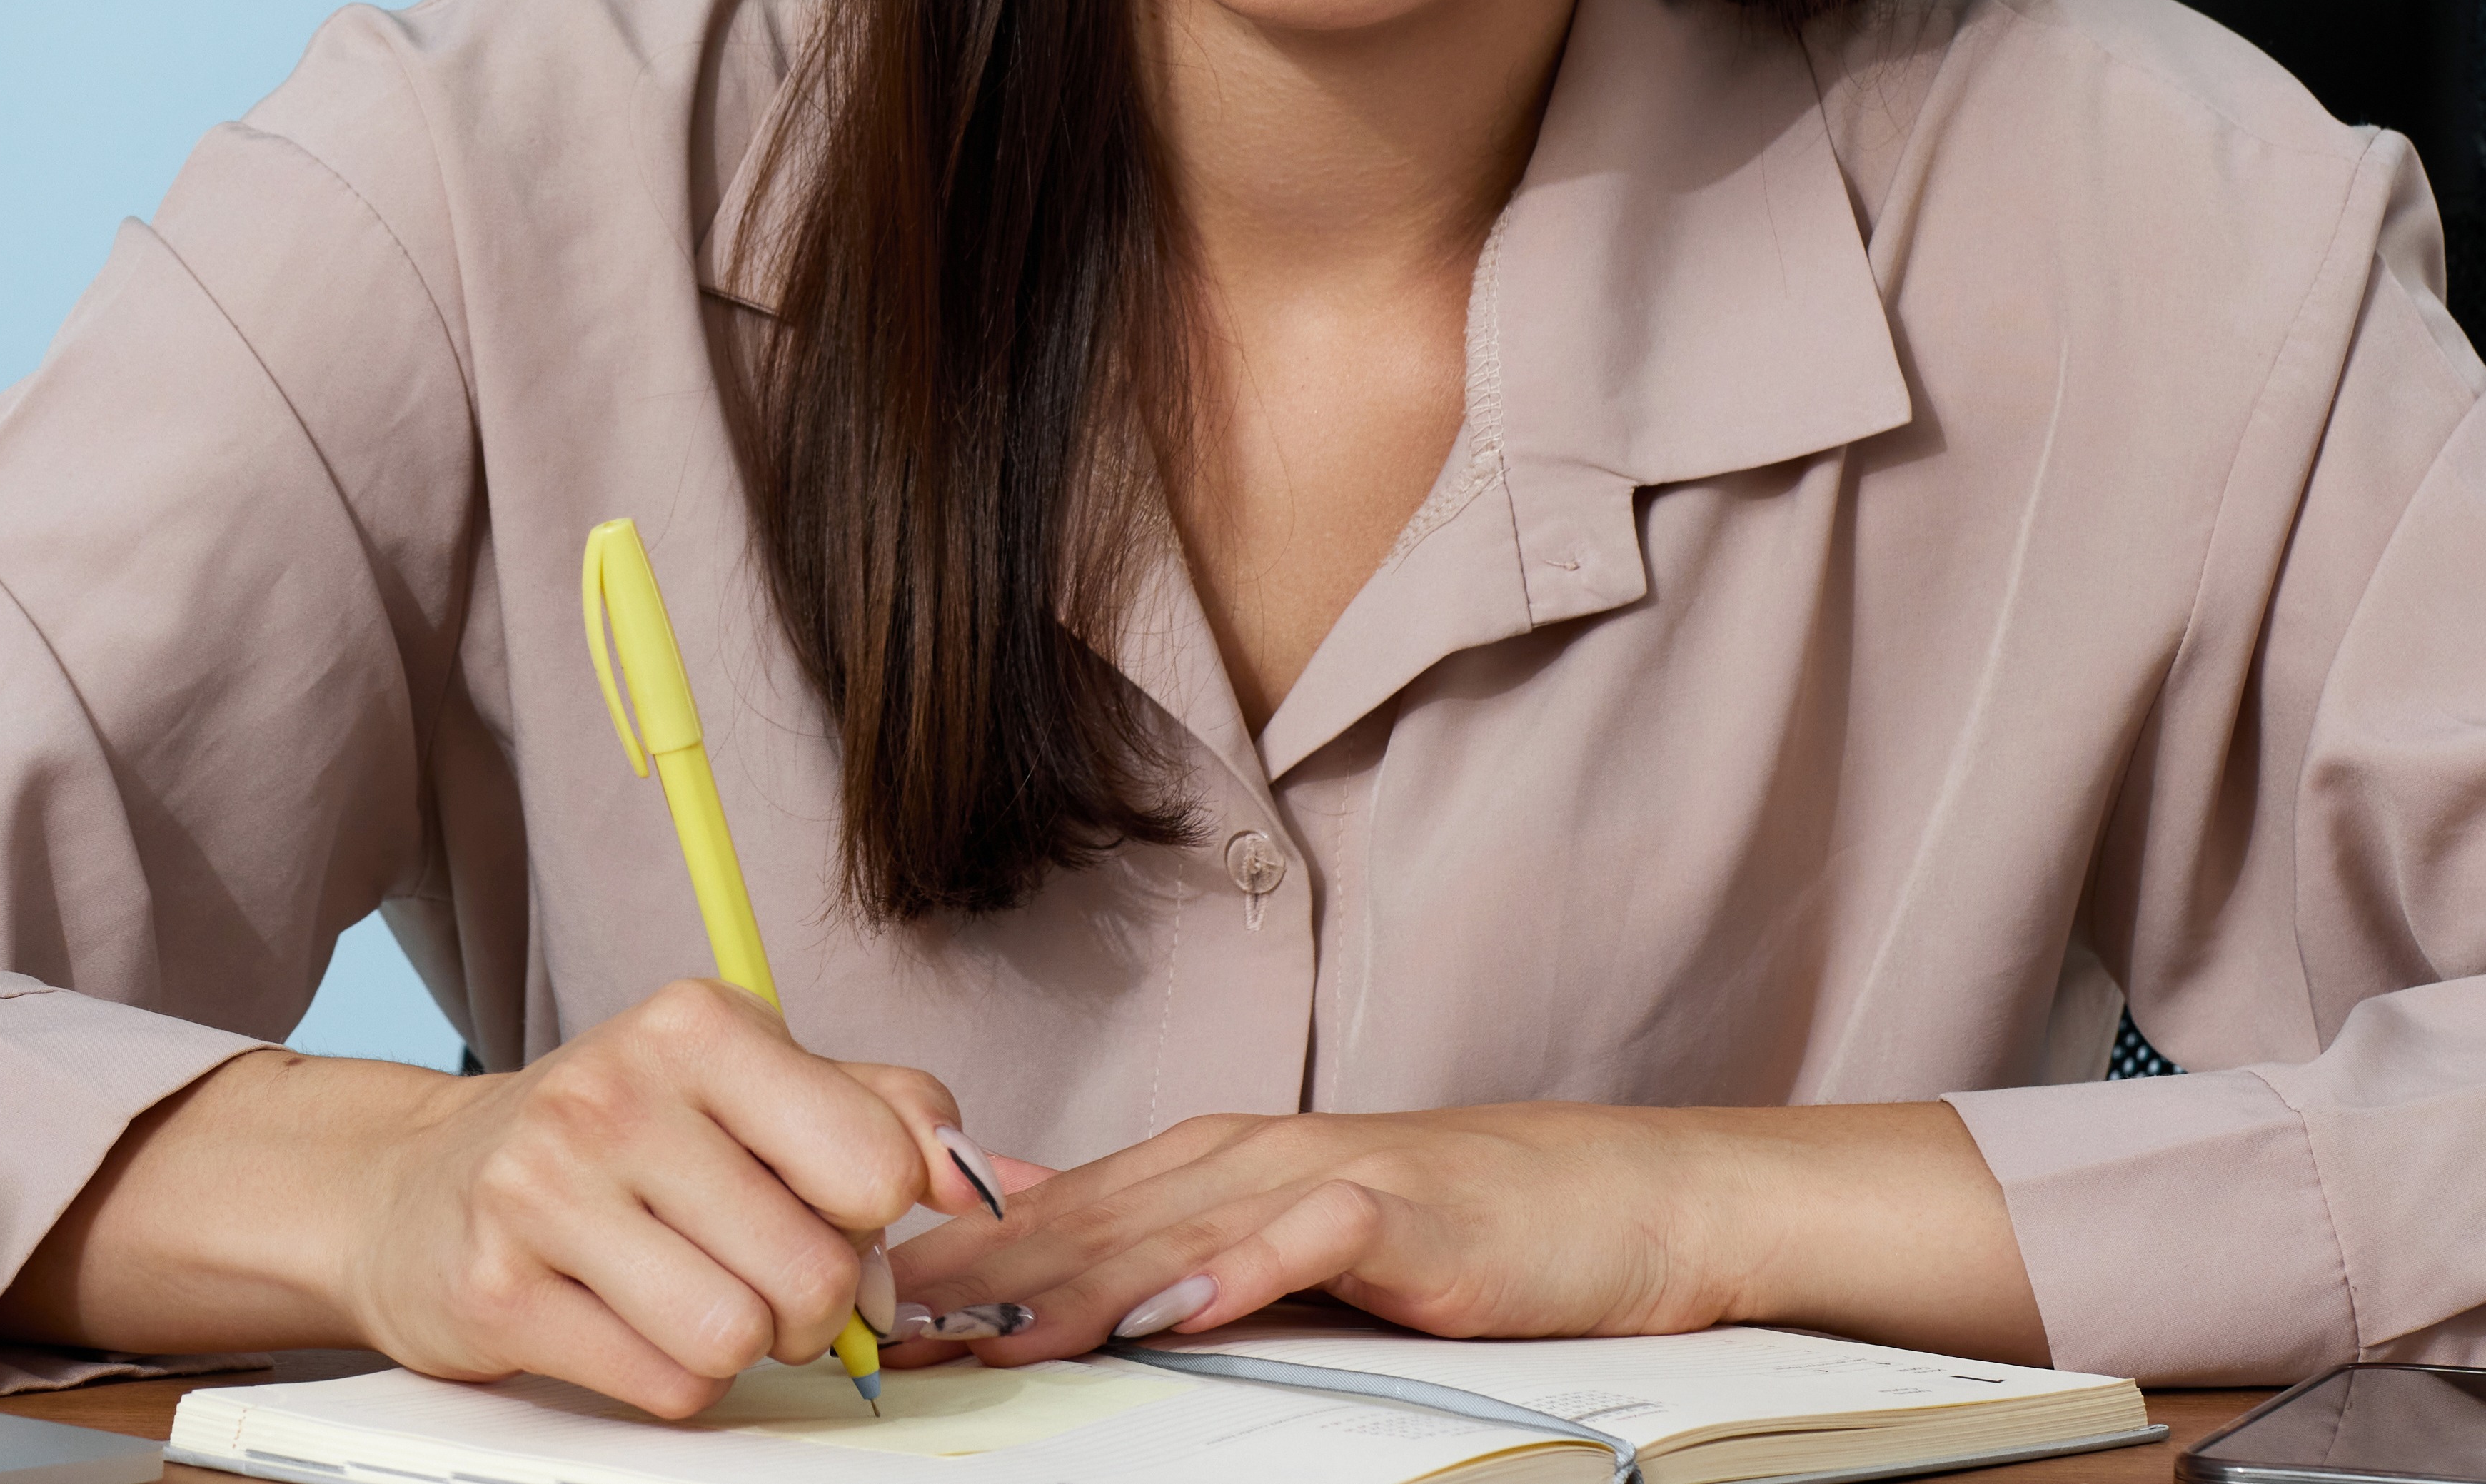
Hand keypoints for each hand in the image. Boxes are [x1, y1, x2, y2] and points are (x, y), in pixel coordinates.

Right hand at [5, 980, 969, 1417]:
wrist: (414, 1184)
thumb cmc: (614, 1143)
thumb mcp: (747, 1088)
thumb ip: (884, 1115)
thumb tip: (1003, 1179)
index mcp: (700, 1026)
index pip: (878, 1160)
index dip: (873, 1220)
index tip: (828, 1214)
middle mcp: (618, 1090)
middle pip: (815, 1270)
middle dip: (805, 1303)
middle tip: (748, 1270)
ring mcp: (547, 1189)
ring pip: (739, 1338)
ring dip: (734, 1346)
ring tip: (684, 1296)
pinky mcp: (500, 1287)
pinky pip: (666, 1386)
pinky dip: (666, 1379)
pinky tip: (621, 1321)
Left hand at [892, 1101, 2046, 1366]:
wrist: (1618, 1198)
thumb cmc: (1453, 1229)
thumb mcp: (1289, 1233)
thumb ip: (1172, 1240)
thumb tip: (1044, 1258)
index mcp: (1206, 1163)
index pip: (1055, 1211)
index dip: (957, 1257)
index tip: (867, 1303)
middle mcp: (1243, 1156)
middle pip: (1083, 1220)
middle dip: (974, 1275)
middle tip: (878, 1321)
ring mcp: (1319, 1176)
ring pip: (1166, 1229)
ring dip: (1067, 1280)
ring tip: (981, 1329)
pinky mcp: (1397, 1212)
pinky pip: (1300, 1243)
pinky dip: (1232, 1273)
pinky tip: (1171, 1309)